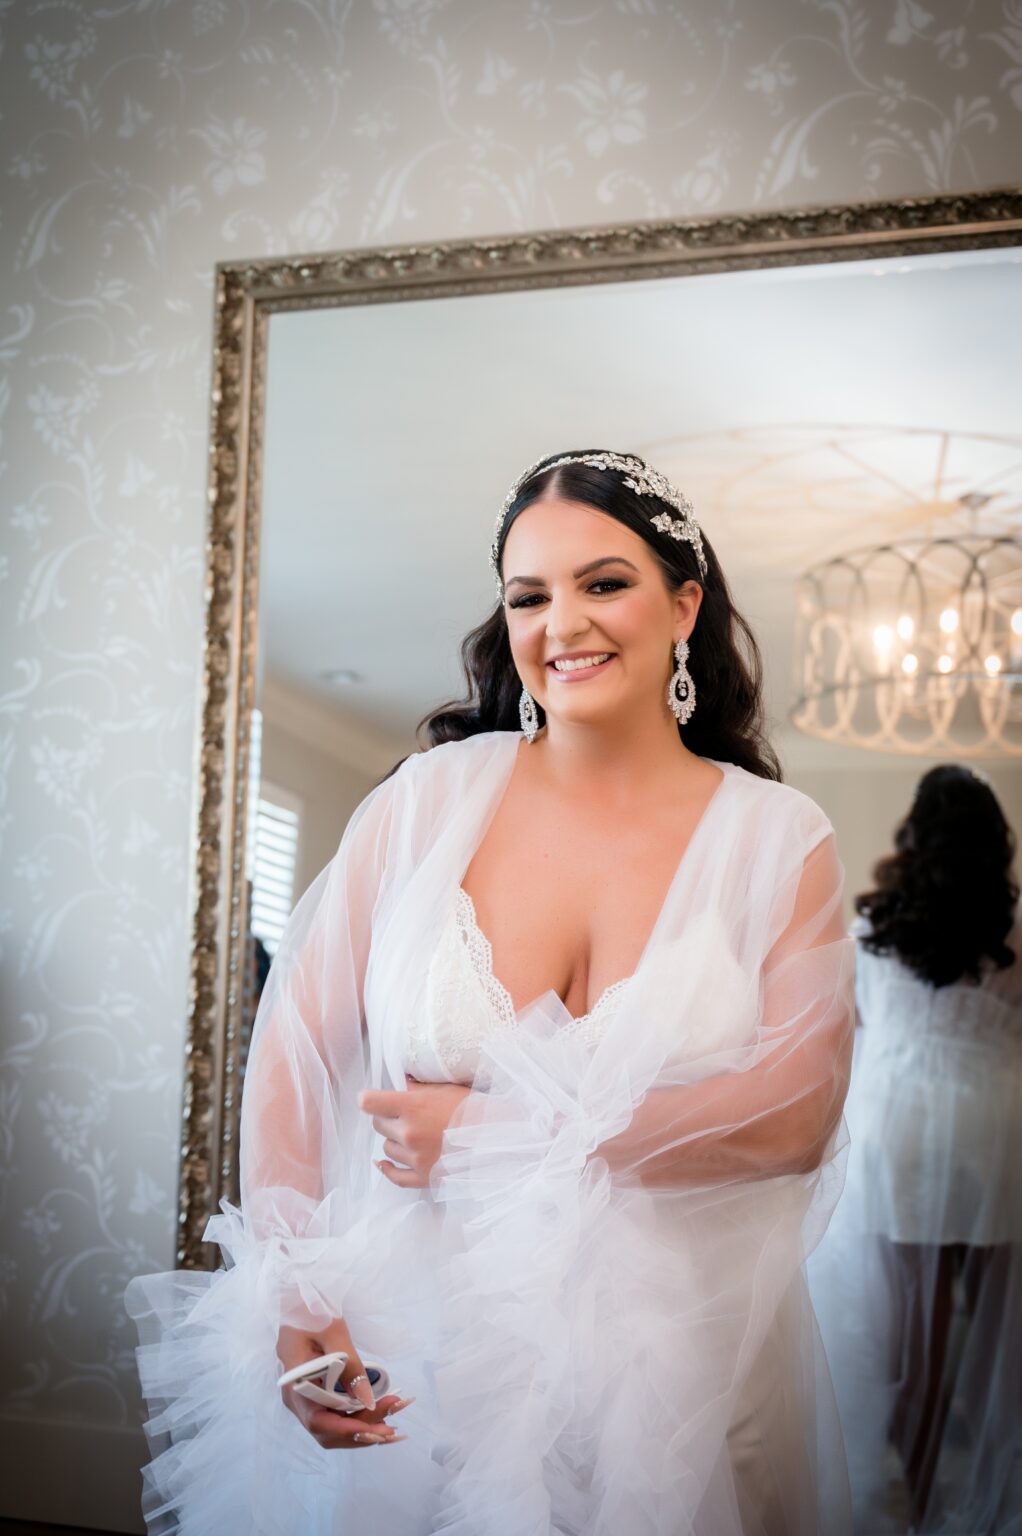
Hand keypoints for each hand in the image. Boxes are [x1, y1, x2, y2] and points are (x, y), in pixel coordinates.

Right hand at [277, 1317, 412, 1449]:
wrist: (294, 1294)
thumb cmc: (310, 1308)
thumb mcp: (333, 1331)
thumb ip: (350, 1367)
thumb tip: (368, 1400)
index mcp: (295, 1383)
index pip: (318, 1421)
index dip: (348, 1431)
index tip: (378, 1431)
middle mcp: (296, 1397)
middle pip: (327, 1429)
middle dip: (361, 1431)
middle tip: (394, 1425)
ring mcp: (304, 1396)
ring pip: (332, 1425)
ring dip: (362, 1425)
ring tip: (392, 1416)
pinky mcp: (314, 1391)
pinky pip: (335, 1412)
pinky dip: (356, 1415)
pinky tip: (378, 1409)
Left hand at [358, 1074, 471, 1188]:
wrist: (498, 1138)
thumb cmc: (474, 1109)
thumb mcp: (447, 1089)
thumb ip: (419, 1087)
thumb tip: (404, 1083)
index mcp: (412, 1107)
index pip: (369, 1103)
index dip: (368, 1099)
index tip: (372, 1099)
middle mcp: (409, 1133)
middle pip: (378, 1125)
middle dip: (387, 1118)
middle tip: (403, 1115)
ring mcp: (415, 1158)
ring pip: (387, 1149)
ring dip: (394, 1141)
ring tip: (413, 1135)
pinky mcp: (423, 1177)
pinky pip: (395, 1177)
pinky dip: (387, 1169)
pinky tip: (382, 1164)